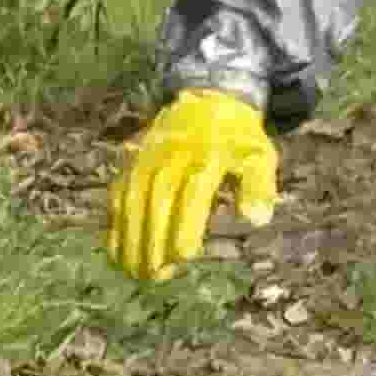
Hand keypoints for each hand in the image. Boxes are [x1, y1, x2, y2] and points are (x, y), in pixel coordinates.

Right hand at [105, 89, 280, 282]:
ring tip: (134, 272)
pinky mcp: (133, 163)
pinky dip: (115, 224)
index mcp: (206, 156)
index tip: (185, 257)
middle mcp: (171, 157)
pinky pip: (118, 194)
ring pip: (133, 201)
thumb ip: (260, 186)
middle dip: (154, 240)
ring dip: (131, 238)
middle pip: (157, 202)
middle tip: (155, 276)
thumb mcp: (260, 156)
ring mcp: (147, 160)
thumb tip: (256, 219)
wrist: (208, 99)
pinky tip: (116, 253)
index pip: (193, 194)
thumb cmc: (239, 139)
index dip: (187, 225)